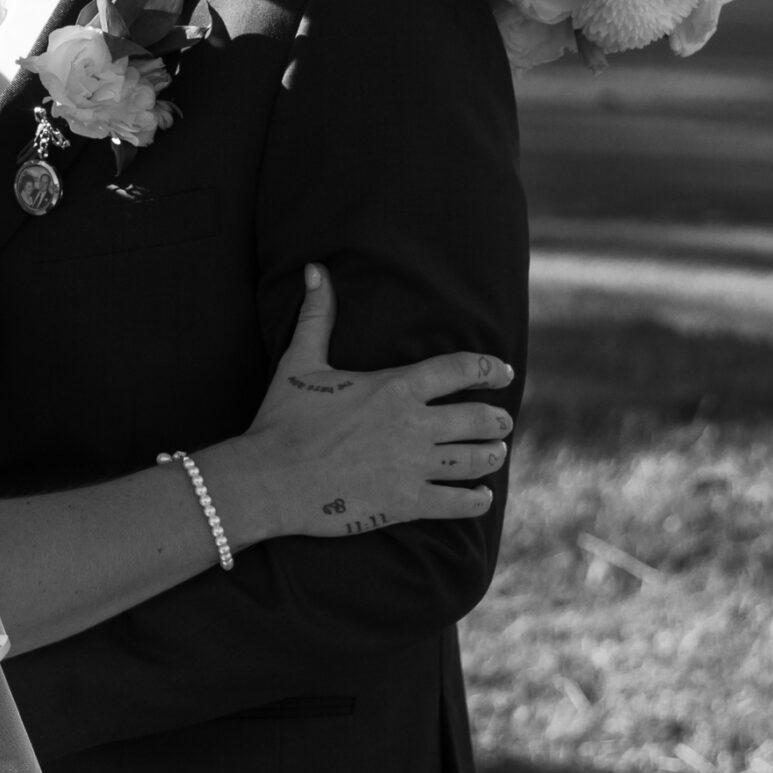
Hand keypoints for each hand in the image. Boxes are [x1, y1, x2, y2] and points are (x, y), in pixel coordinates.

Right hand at [210, 263, 514, 542]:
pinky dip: (476, 499)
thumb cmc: (283, 419)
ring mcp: (412, 465)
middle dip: (498, 419)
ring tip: (494, 453)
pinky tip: (479, 496)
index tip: (503, 373)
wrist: (269, 478)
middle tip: (502, 421)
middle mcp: (413, 424)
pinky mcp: (406, 502)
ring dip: (491, 455)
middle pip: (479, 418)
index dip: (489, 368)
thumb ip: (316, 315)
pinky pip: (458, 503)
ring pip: (476, 459)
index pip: (459, 369)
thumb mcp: (300, 361)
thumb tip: (315, 269)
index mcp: (394, 387)